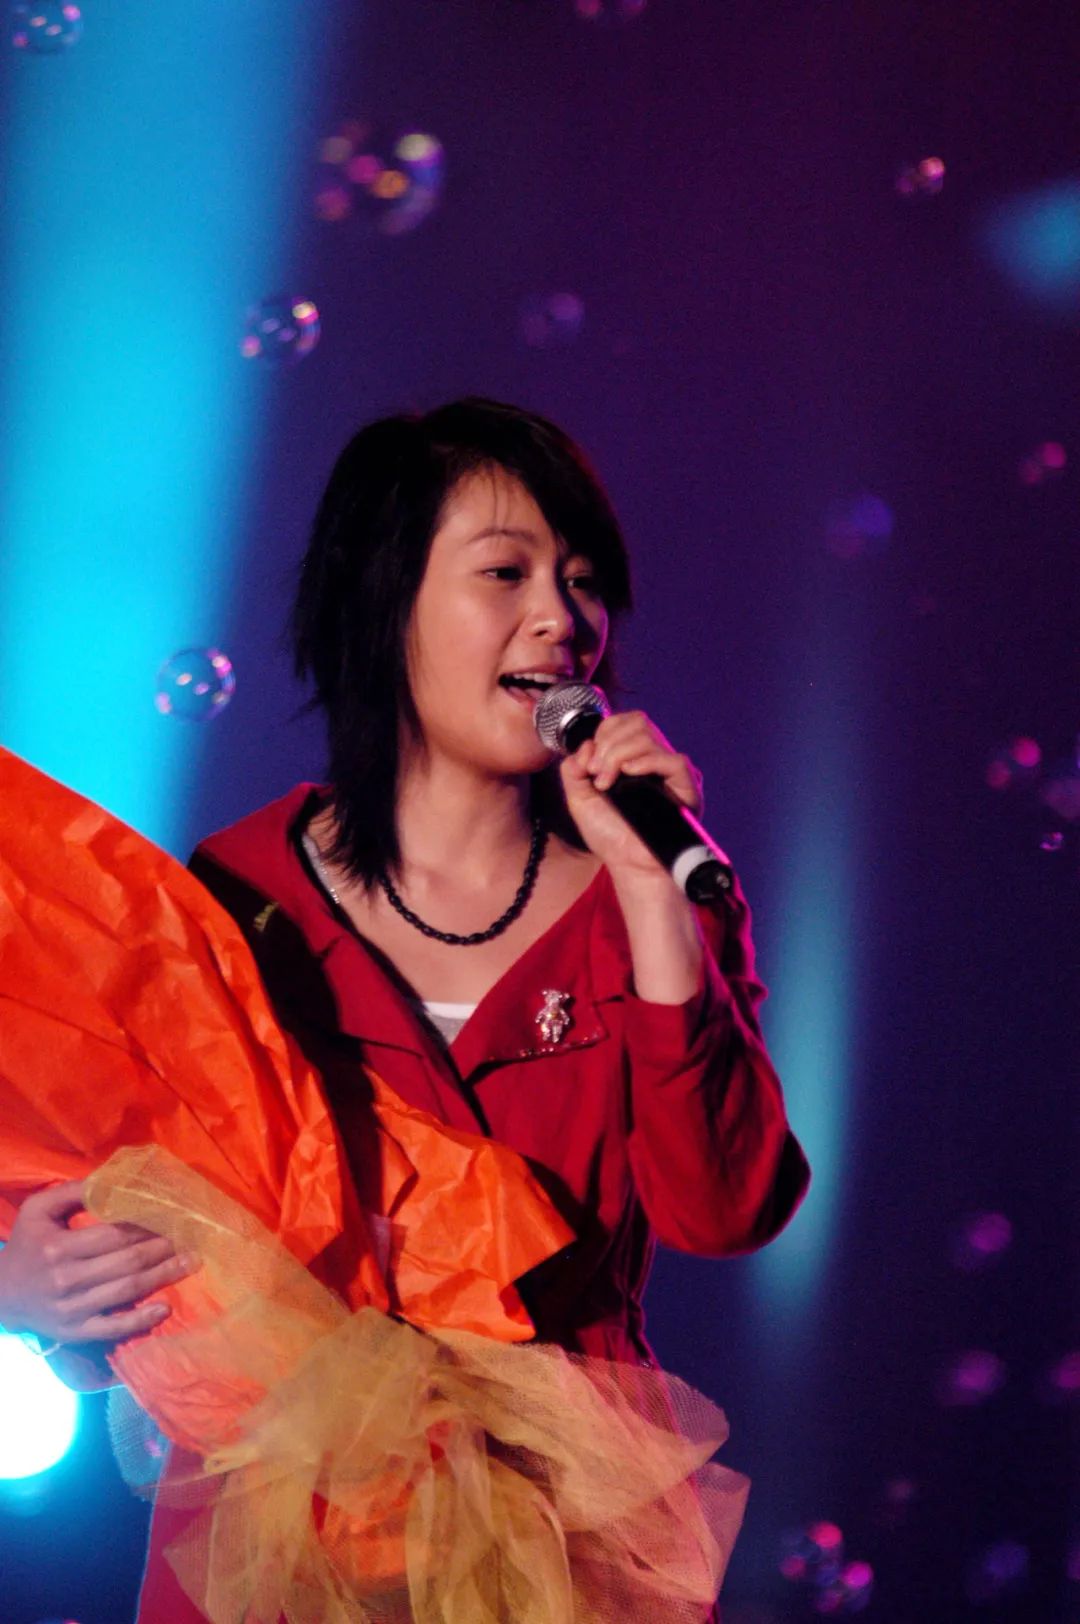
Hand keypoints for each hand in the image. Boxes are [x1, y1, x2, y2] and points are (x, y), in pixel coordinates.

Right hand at [0, 1179, 196, 1347]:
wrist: (3, 1294)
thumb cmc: (27, 1245)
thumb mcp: (39, 1211)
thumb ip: (72, 1191)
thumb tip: (111, 1178)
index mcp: (59, 1247)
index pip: (114, 1234)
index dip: (147, 1225)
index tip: (173, 1216)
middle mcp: (67, 1279)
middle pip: (127, 1261)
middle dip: (163, 1248)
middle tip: (192, 1237)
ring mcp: (73, 1309)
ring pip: (127, 1291)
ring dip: (163, 1276)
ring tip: (191, 1262)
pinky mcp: (77, 1331)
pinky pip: (113, 1328)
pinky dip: (140, 1320)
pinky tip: (165, 1309)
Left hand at [558, 711, 704, 881]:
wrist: (628, 864)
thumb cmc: (610, 835)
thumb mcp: (579, 798)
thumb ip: (573, 769)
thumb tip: (584, 745)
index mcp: (633, 757)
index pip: (624, 722)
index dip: (603, 732)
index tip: (589, 762)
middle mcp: (654, 759)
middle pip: (637, 722)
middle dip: (608, 742)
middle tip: (596, 773)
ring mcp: (671, 771)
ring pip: (649, 737)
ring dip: (618, 755)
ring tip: (607, 784)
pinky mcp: (687, 786)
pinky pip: (672, 759)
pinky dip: (646, 761)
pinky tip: (629, 774)